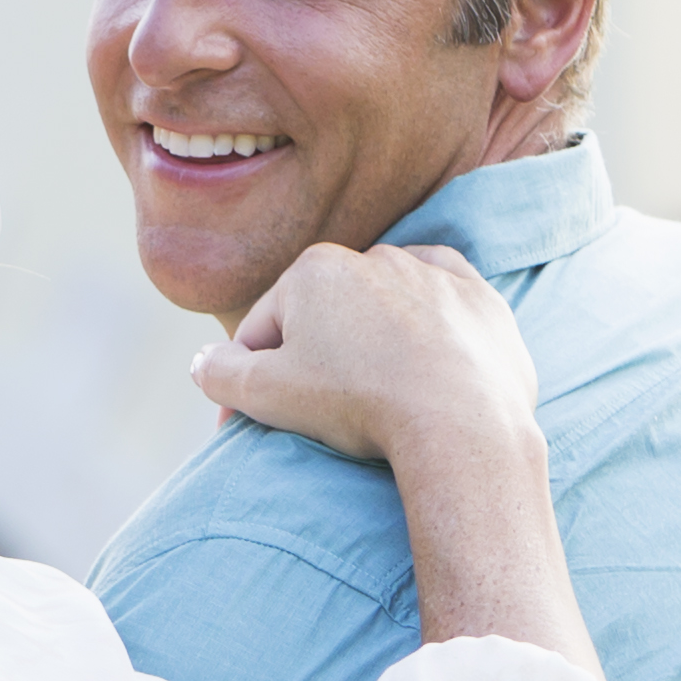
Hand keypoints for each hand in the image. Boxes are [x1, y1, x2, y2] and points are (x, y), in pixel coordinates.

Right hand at [191, 240, 540, 473]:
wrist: (462, 422)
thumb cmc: (358, 401)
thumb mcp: (266, 395)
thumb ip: (220, 374)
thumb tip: (201, 362)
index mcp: (313, 270)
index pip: (263, 329)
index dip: (248, 380)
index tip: (250, 423)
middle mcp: (373, 257)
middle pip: (325, 316)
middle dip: (315, 358)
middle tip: (319, 414)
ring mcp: (433, 273)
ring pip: (384, 310)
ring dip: (372, 345)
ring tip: (377, 397)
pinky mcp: (479, 300)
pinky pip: (443, 308)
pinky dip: (431, 332)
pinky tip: (425, 365)